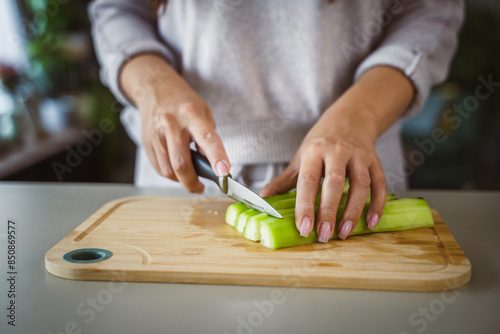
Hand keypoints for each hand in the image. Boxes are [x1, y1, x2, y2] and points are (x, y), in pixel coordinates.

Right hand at [120, 54, 229, 192]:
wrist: (155, 90)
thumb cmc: (184, 104)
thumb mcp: (204, 113)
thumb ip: (209, 138)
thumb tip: (213, 166)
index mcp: (192, 114)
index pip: (207, 139)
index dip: (217, 158)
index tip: (224, 174)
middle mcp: (171, 124)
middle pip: (181, 163)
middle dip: (192, 182)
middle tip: (200, 187)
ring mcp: (156, 134)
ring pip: (168, 170)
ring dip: (181, 179)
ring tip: (188, 173)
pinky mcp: (146, 142)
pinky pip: (159, 168)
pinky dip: (170, 174)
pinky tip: (176, 166)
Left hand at [261, 107, 386, 241]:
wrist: (348, 120)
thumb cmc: (320, 143)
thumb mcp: (301, 158)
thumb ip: (284, 180)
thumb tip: (263, 198)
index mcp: (314, 152)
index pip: (309, 180)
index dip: (305, 205)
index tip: (303, 228)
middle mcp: (337, 152)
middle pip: (335, 183)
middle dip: (329, 211)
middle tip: (324, 236)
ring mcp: (358, 156)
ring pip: (360, 184)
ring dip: (354, 211)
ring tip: (345, 233)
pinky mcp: (375, 161)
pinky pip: (380, 184)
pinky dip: (377, 204)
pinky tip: (371, 223)